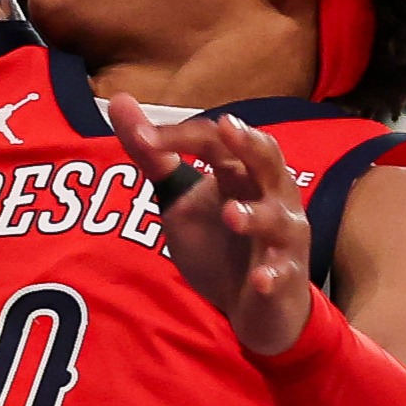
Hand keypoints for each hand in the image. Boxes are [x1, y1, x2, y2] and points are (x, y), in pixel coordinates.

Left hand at [106, 97, 314, 357]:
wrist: (252, 304)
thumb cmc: (220, 241)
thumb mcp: (179, 197)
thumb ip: (152, 155)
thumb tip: (119, 100)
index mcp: (241, 172)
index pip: (215, 142)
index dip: (181, 135)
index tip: (142, 137)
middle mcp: (270, 195)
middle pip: (268, 159)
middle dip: (249, 143)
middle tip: (227, 128)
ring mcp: (282, 236)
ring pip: (278, 218)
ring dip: (255, 215)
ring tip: (231, 215)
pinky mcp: (286, 276)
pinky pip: (283, 272)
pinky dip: (272, 274)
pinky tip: (259, 280)